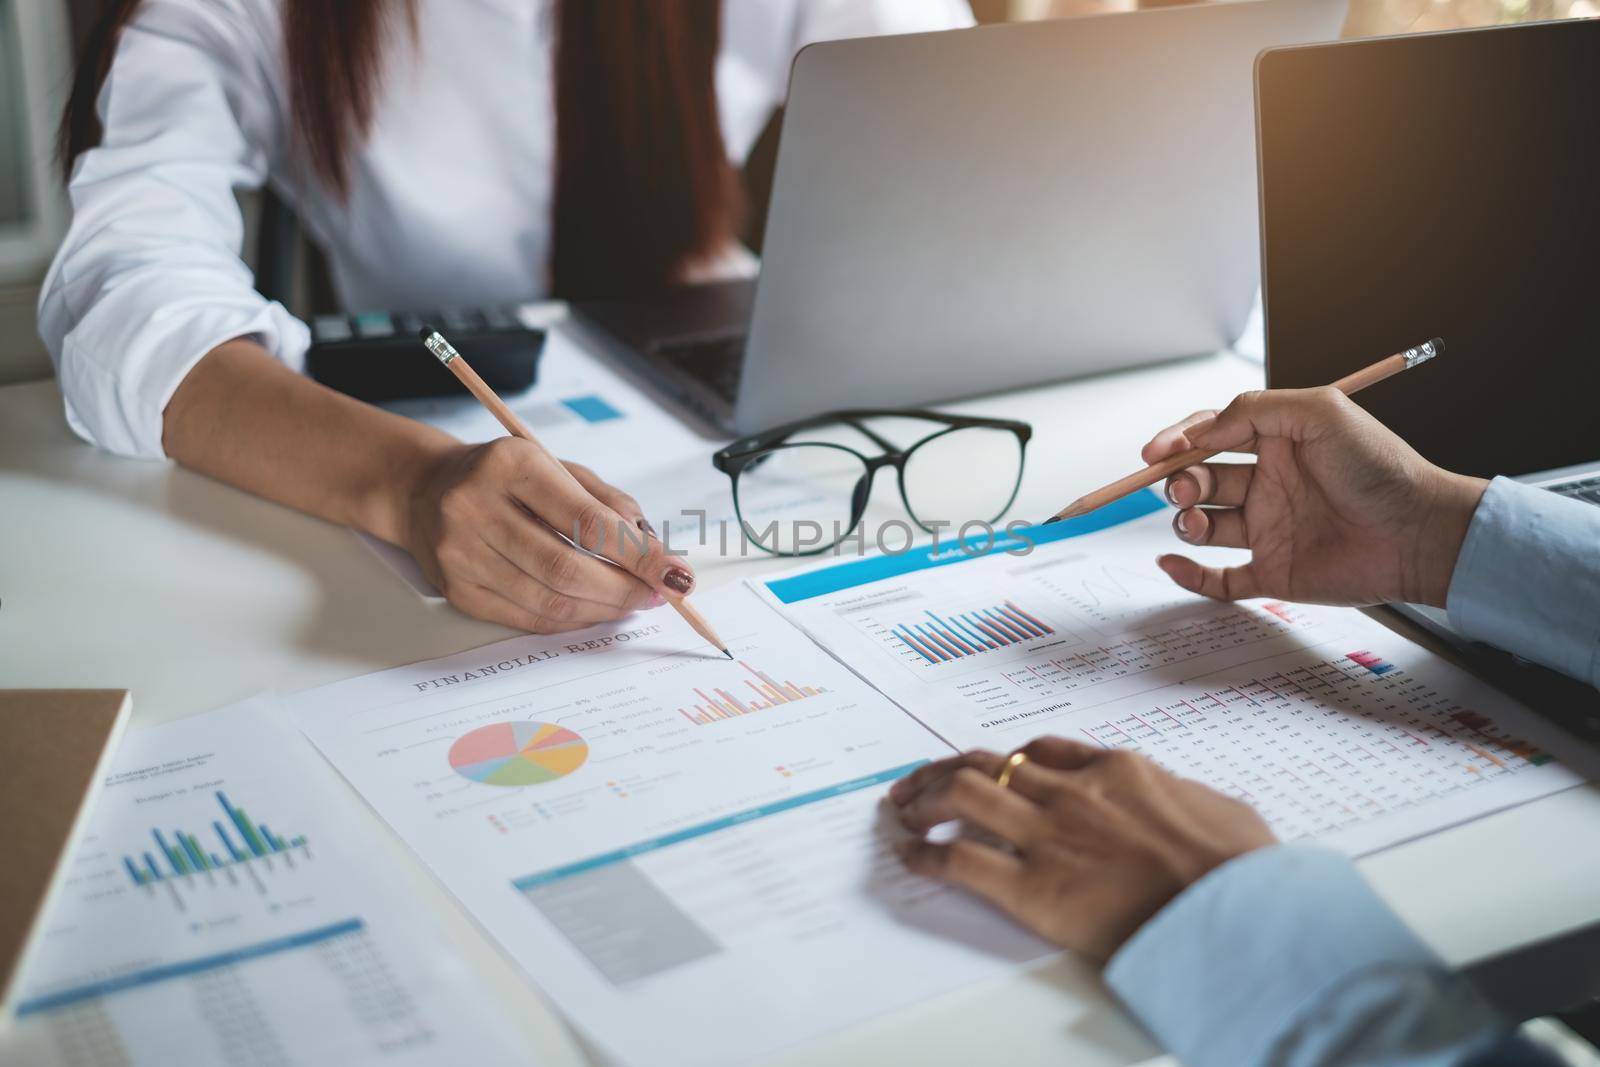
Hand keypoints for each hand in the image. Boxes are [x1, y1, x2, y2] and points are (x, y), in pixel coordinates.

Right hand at [403, 437, 695, 631]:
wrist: (423, 487)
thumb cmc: (503, 476)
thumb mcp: (557, 467)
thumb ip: (608, 503)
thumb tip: (654, 550)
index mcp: (512, 466)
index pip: (587, 521)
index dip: (638, 554)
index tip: (674, 572)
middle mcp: (477, 508)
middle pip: (567, 569)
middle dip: (624, 588)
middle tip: (657, 593)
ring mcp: (462, 553)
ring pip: (549, 600)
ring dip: (603, 608)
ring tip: (632, 601)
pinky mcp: (458, 590)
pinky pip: (528, 617)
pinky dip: (572, 618)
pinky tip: (595, 609)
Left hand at [889, 740, 1273, 961]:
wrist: (1237, 912)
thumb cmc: (1242, 869)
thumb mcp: (1219, 809)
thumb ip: (1183, 798)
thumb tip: (1184, 804)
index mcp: (1118, 770)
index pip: (1043, 752)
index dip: (1007, 760)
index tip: (989, 768)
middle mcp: (1073, 793)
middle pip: (989, 764)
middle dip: (947, 770)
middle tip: (920, 782)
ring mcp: (1049, 836)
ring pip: (964, 796)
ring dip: (925, 800)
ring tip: (903, 810)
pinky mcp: (1033, 888)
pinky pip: (961, 862)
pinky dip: (926, 856)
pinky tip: (910, 857)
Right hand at [1146, 387, 1487, 607]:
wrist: (1419, 532)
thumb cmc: (1381, 467)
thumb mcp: (1320, 411)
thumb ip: (1254, 409)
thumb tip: (1203, 431)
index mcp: (1276, 445)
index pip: (1210, 436)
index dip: (1178, 441)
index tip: (1156, 452)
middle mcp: (1267, 486)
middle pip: (1199, 479)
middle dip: (1179, 481)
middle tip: (1181, 488)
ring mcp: (1268, 530)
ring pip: (1203, 525)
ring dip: (1184, 520)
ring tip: (1197, 520)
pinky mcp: (1273, 572)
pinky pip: (1218, 578)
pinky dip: (1187, 573)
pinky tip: (1172, 562)